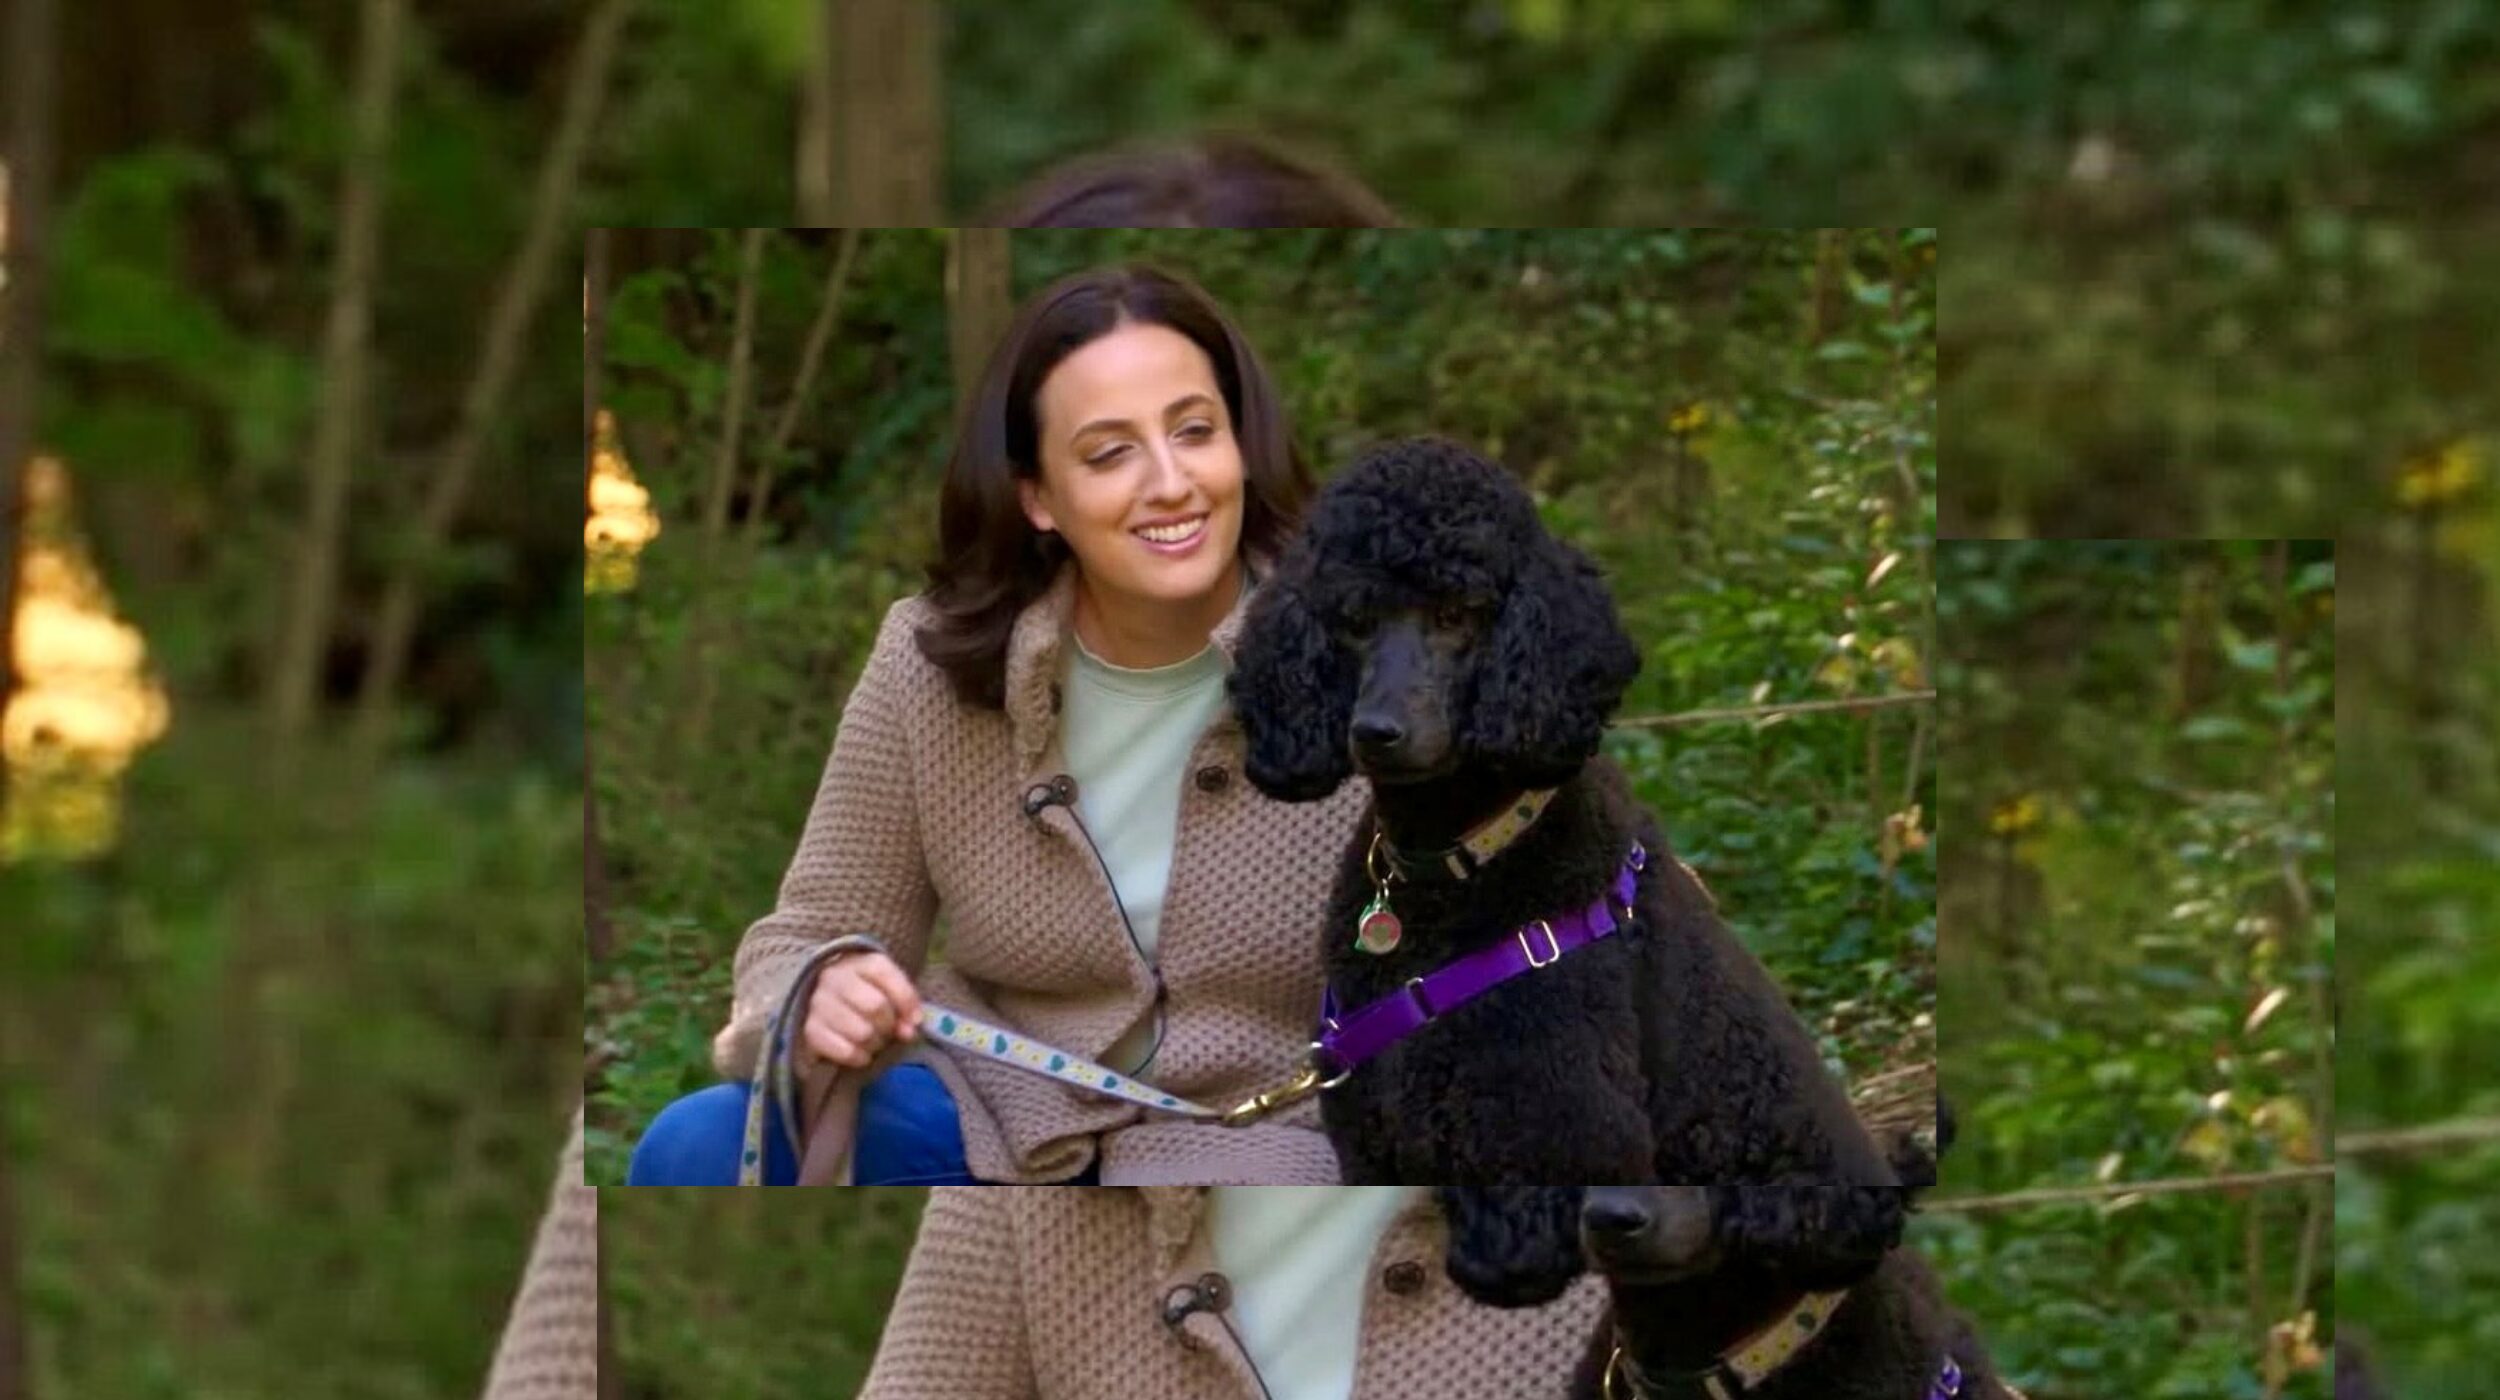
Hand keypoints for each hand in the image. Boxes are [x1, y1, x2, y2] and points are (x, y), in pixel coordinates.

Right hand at [801, 951, 923, 1068]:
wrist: (829, 1006)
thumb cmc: (867, 996)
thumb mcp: (889, 990)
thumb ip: (905, 1005)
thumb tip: (910, 1030)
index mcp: (858, 962)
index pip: (884, 973)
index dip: (906, 1000)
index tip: (916, 1019)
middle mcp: (834, 978)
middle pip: (875, 1006)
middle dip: (889, 1024)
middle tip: (888, 1030)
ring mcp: (818, 1004)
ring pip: (862, 1032)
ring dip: (875, 1043)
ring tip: (874, 1039)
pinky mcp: (810, 1030)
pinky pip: (845, 1051)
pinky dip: (860, 1057)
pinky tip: (861, 1052)